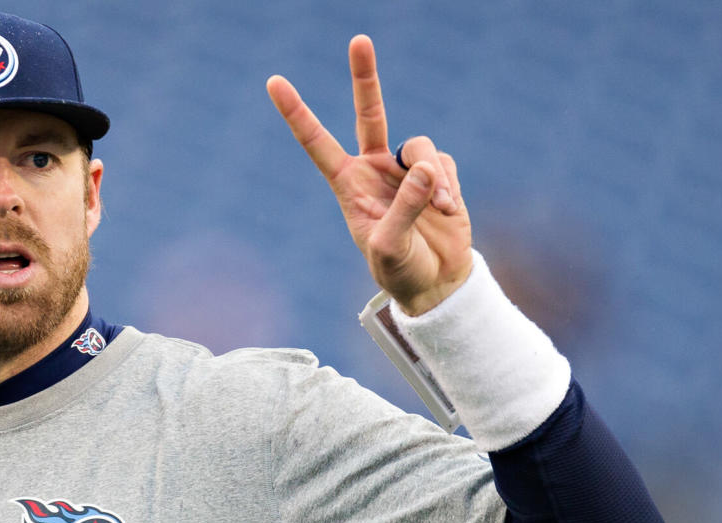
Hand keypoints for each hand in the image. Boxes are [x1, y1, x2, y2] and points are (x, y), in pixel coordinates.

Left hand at [266, 35, 471, 315]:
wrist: (436, 283)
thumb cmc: (400, 271)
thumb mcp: (390, 249)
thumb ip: (403, 210)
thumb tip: (422, 168)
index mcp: (347, 185)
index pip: (317, 143)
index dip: (297, 113)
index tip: (274, 82)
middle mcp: (374, 169)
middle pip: (369, 113)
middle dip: (365, 77)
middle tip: (358, 40)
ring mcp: (406, 169)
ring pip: (419, 146)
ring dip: (431, 178)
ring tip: (439, 208)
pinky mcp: (437, 173)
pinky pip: (443, 164)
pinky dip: (447, 187)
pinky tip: (446, 212)